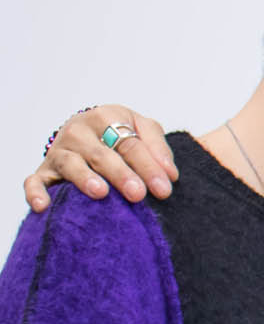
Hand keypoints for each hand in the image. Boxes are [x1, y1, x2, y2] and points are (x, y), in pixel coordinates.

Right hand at [25, 103, 175, 211]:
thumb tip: (169, 175)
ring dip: (84, 178)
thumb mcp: (143, 130)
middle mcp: (79, 131)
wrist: (88, 132)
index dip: (149, 166)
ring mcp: (59, 151)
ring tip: (101, 193)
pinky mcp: (43, 170)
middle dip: (121, 174)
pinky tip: (43, 207)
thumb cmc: (121, 134)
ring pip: (70, 164)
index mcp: (106, 117)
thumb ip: (158, 148)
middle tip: (138, 194)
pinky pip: (34, 181)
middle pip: (101, 154)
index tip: (165, 188)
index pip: (130, 143)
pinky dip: (35, 193)